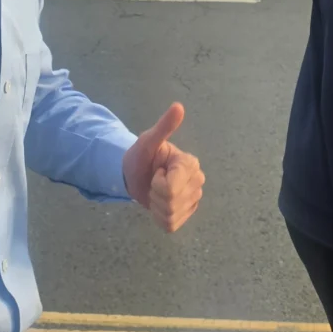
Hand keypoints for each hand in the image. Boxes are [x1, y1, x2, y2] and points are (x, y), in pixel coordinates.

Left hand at [122, 102, 204, 232]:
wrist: (134, 175)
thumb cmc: (141, 156)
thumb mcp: (148, 141)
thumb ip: (164, 126)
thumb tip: (178, 106)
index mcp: (190, 163)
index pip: (173, 187)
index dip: (158, 183)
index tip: (156, 171)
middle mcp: (197, 180)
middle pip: (172, 202)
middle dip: (156, 194)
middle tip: (154, 181)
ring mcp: (194, 198)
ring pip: (171, 214)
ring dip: (157, 206)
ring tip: (155, 192)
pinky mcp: (187, 213)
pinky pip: (171, 225)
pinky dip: (160, 218)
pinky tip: (159, 205)